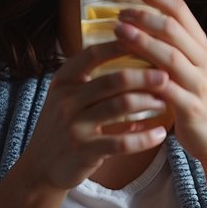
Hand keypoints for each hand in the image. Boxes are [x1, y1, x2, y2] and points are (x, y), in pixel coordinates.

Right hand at [20, 40, 169, 190]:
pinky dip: (145, 137)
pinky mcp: (84, 151)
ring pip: (121, 106)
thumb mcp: (67, 97)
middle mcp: (67, 100)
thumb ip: (91, 79)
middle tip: (165, 75)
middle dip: (144, 76)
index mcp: (63, 81)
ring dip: (148, 102)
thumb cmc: (63, 126)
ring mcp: (75, 126)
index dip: (120, 46)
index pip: (93, 54)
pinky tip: (160, 134)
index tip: (144, 40)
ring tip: (165, 102)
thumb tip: (130, 56)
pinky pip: (122, 142)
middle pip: (114, 80)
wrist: (40, 167)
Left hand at [114, 0, 206, 168]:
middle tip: (119, 9)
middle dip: (145, 14)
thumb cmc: (196, 102)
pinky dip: (146, 81)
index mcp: (200, 47)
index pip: (181, 10)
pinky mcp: (191, 108)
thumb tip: (136, 24)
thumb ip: (170, 48)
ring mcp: (198, 84)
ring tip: (118, 30)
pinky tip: (125, 76)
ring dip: (143, 41)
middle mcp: (202, 61)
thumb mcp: (189, 69)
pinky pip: (166, 91)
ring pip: (170, 56)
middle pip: (174, 28)